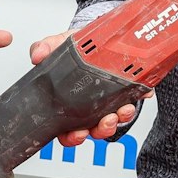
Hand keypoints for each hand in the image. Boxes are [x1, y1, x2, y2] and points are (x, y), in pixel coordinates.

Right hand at [30, 30, 142, 147]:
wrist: (92, 40)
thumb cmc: (73, 49)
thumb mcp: (57, 45)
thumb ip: (45, 48)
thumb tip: (37, 55)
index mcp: (67, 105)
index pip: (66, 131)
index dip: (72, 137)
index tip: (78, 133)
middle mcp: (86, 110)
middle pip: (92, 131)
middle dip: (100, 130)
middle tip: (105, 121)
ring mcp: (105, 104)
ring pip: (111, 123)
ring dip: (118, 119)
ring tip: (122, 109)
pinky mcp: (122, 96)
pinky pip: (129, 105)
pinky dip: (134, 101)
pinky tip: (139, 93)